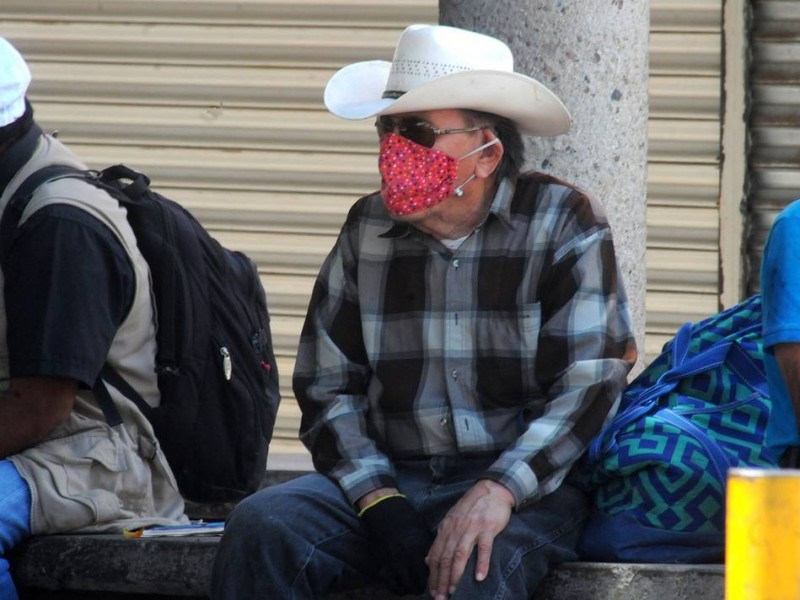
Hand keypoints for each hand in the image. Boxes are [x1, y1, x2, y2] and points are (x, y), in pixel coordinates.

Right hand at [358, 491, 434, 594]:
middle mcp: (407, 559)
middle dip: (422, 588)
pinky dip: (396, 588)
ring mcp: (394, 563)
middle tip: (425, 587)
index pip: (430, 573)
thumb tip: (438, 561)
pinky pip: (390, 583)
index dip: (434, 579)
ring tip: (413, 587)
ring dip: (409, 589)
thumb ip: (430, 548)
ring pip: (403, 586)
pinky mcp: (384, 563)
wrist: (386, 513)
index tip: (436, 580)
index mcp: (419, 550)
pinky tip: (400, 586)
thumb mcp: (424, 532)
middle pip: (416, 584)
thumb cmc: (408, 520)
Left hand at [426, 479, 514, 599]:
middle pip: (445, 558)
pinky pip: (483, 549)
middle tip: (440, 597)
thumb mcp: (451, 520)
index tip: (432, 590)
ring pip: (460, 555)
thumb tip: (428, 559)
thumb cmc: (472, 507)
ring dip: (455, 574)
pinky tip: (479, 577)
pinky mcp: (487, 528)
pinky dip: (481, 564)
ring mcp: (471, 529)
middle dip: (441, 579)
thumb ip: (440, 540)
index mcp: (446, 528)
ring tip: (453, 590)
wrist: (491, 490)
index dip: (433, 574)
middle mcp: (455, 529)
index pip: (436, 555)